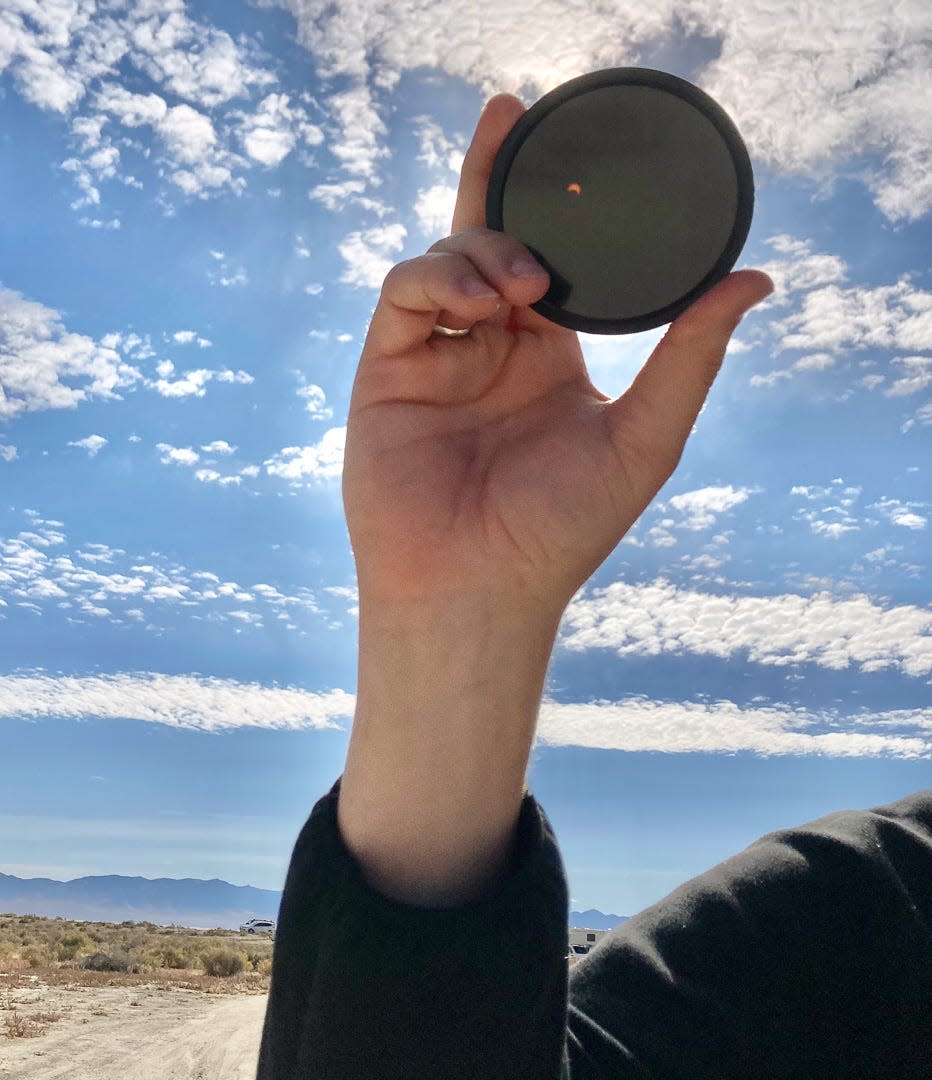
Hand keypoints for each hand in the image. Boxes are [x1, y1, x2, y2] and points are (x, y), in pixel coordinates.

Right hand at [344, 94, 771, 621]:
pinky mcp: (388, 369)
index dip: (560, 206)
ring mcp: (438, 356)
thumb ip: (690, 357)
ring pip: (448, 258)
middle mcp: (492, 348)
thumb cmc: (560, 530)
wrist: (477, 590)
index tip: (580, 150)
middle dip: (499, 175)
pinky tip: (478, 305)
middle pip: (492, 238)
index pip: (555, 260)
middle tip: (513, 113)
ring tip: (519, 287)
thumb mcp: (644, 436)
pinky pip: (405, 295)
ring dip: (482, 250)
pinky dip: (437, 281)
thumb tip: (757, 280)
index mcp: (548, 357)